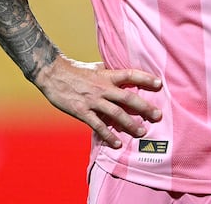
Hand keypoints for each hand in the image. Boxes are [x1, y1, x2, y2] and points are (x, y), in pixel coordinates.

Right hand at [33, 56, 162, 148]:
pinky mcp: (82, 111)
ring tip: (142, 132)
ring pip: (116, 114)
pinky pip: (98, 126)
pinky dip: (108, 136)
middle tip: (158, 115)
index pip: (130, 74)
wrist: (51, 73)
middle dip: (144, 107)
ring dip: (130, 124)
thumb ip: (108, 71)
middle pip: (128, 98)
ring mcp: (92, 100)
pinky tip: (117, 143)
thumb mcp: (94, 67)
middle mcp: (102, 88)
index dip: (145, 78)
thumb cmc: (74, 70)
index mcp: (106, 75)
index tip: (159, 84)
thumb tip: (121, 71)